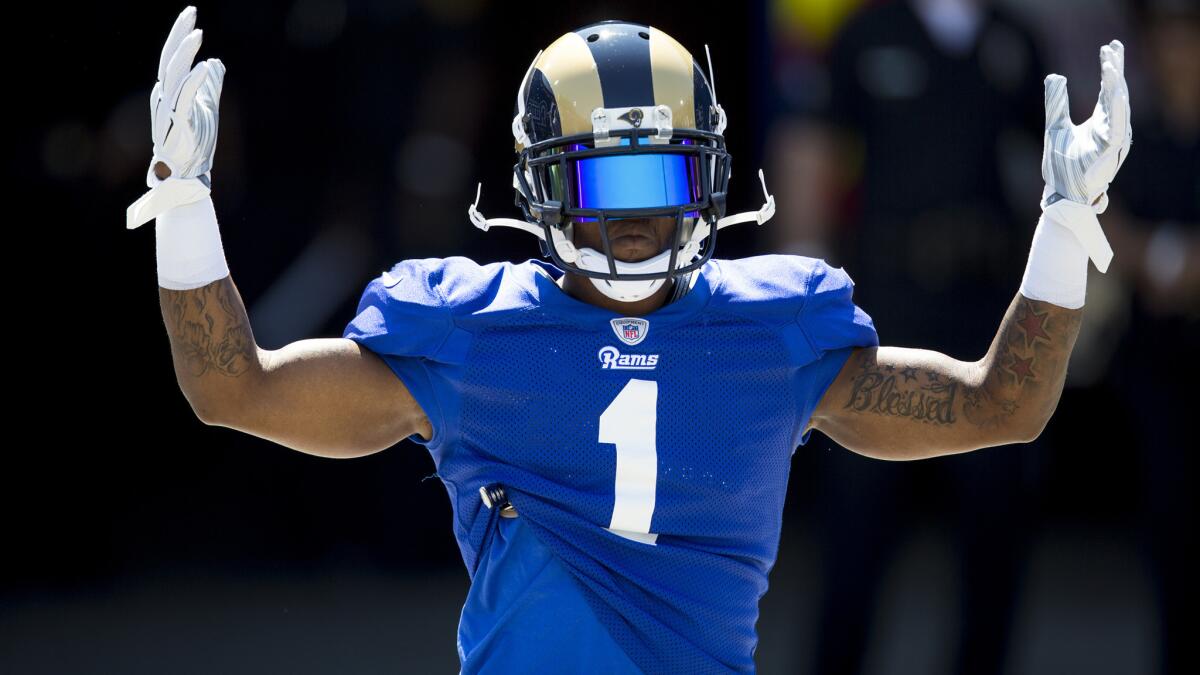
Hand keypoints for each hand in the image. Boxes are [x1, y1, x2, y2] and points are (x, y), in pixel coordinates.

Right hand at [127, 6, 225, 228]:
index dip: (180, 34)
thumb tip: (216, 62)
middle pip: (169, 58)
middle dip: (179, 34)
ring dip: (185, 53)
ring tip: (198, 34)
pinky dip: (194, 81)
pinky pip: (184, 98)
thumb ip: (209, 84)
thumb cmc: (194, 140)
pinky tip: (205, 66)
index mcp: (170, 90)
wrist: (186, 173)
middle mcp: (164, 96)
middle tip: (192, 12)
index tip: (192, 14)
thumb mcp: (206, 106)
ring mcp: (168, 110)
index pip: (172, 56)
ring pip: (174, 75)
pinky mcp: (177, 124)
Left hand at [1040, 40, 1131, 213]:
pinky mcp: (1109, 153)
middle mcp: (1111, 128)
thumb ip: (1056, 102)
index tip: (1109, 47)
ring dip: (1115, 87)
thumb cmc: (1061, 165)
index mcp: (1101, 122)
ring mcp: (1113, 141)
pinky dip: (1117, 111)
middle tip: (1112, 48)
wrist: (1060, 194)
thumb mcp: (1055, 126)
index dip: (1111, 69)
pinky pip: (1117, 128)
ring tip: (1110, 66)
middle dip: (1115, 71)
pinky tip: (1115, 94)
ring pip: (1119, 108)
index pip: (1109, 90)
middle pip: (1117, 94)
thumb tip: (1055, 76)